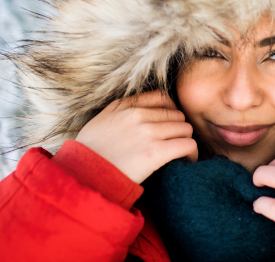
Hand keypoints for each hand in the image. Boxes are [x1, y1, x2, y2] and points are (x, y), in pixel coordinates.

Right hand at [75, 90, 197, 183]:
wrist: (82, 177)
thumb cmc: (89, 153)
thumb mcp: (101, 121)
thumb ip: (120, 111)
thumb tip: (138, 112)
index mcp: (125, 105)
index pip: (162, 97)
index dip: (170, 111)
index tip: (170, 125)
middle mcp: (138, 115)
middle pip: (177, 114)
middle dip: (178, 129)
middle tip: (175, 144)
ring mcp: (148, 132)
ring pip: (185, 128)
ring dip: (186, 141)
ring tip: (182, 154)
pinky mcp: (155, 152)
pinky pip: (188, 145)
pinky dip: (192, 153)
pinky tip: (187, 161)